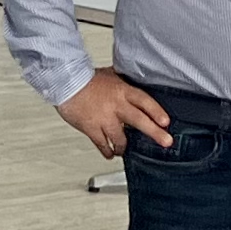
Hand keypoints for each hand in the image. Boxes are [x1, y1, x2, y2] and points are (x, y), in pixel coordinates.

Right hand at [56, 67, 171, 156]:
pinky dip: (107, 151)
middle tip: (166, 141)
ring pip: (120, 137)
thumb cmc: (87, 78)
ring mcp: (103, 118)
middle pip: (139, 120)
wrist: (64, 81)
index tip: (165, 122)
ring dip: (124, 146)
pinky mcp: (91, 128)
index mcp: (123, 91)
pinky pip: (102, 144)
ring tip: (125, 150)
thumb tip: (138, 81)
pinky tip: (110, 154)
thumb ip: (126, 82)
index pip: (145, 101)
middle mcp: (116, 105)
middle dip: (155, 132)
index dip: (156, 111)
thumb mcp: (112, 75)